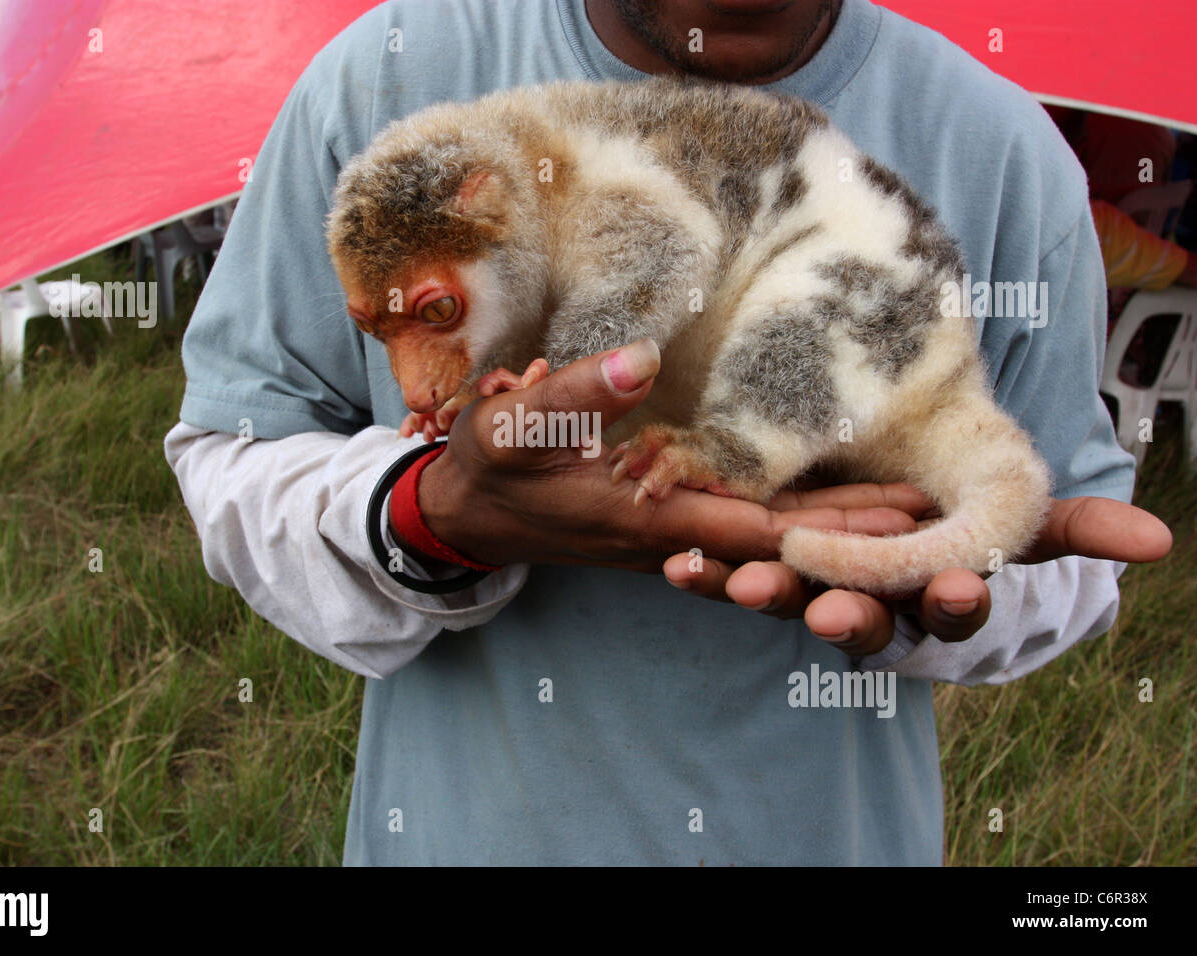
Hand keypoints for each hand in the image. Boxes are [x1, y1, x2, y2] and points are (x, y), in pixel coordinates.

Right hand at [417, 340, 939, 570]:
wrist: (466, 514)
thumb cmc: (489, 468)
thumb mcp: (514, 426)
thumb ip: (574, 396)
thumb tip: (642, 359)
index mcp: (647, 518)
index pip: (761, 527)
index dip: (836, 527)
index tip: (910, 517)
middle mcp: (675, 538)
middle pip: (786, 545)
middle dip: (865, 538)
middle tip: (951, 522)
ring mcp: (675, 538)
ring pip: (773, 544)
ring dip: (841, 534)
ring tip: (916, 512)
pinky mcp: (671, 528)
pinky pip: (750, 533)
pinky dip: (801, 527)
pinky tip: (836, 506)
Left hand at [663, 494, 1172, 655]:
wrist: (876, 527)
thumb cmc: (956, 524)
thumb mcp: (1012, 521)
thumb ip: (1072, 527)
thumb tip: (1160, 542)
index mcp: (937, 589)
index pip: (956, 604)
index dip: (959, 602)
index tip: (962, 589)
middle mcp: (878, 602)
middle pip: (870, 618)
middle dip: (857, 616)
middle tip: (837, 613)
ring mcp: (817, 594)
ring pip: (795, 604)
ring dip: (771, 599)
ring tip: (747, 586)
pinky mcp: (763, 579)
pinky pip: (732, 581)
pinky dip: (706, 576)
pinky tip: (677, 565)